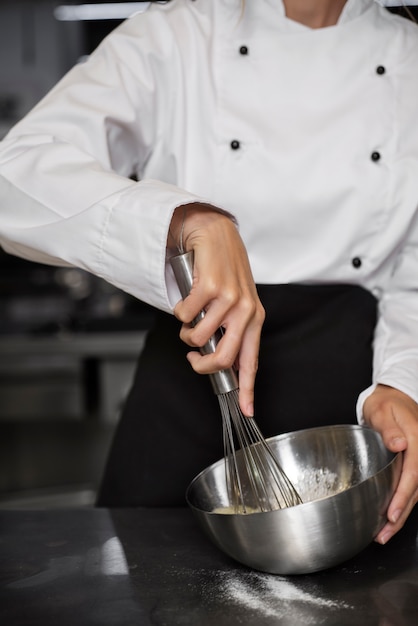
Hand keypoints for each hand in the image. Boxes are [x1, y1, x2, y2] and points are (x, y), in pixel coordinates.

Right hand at [169, 203, 264, 416]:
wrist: (215, 233)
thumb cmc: (223, 270)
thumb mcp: (235, 302)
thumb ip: (230, 329)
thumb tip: (216, 358)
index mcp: (255, 319)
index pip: (251, 361)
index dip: (248, 389)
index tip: (246, 410)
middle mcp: (246, 311)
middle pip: (223, 357)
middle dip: (202, 364)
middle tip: (193, 357)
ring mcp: (229, 299)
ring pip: (197, 337)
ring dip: (186, 331)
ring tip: (191, 315)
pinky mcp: (211, 287)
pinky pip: (185, 316)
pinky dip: (180, 310)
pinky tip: (188, 296)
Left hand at [363, 384, 417, 543]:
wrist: (395, 397)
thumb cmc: (386, 404)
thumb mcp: (382, 410)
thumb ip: (388, 428)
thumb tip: (398, 444)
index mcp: (416, 439)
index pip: (413, 474)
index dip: (403, 496)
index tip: (392, 513)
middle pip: (416, 490)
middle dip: (400, 514)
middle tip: (384, 533)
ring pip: (415, 494)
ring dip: (401, 515)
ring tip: (384, 533)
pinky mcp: (416, 466)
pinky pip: (412, 489)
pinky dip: (402, 505)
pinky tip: (390, 519)